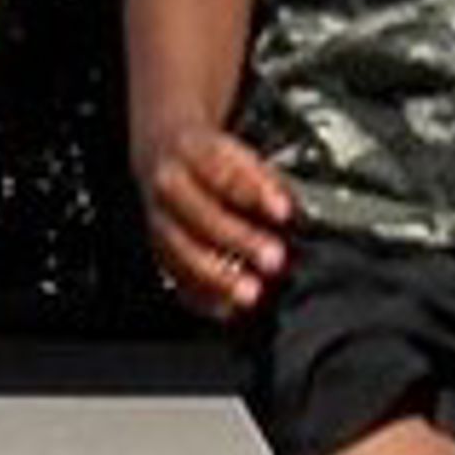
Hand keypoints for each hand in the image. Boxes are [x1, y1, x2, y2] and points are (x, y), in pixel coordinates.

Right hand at [140, 123, 291, 319]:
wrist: (161, 150)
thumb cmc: (209, 155)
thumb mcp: (235, 148)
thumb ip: (265, 177)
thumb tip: (299, 207)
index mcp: (192, 149)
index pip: (222, 167)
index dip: (254, 189)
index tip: (283, 210)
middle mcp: (170, 183)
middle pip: (200, 212)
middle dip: (238, 238)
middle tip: (274, 257)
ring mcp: (159, 217)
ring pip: (181, 249)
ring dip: (217, 276)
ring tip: (250, 293)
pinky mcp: (156, 246)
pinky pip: (173, 274)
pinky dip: (199, 294)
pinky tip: (225, 307)